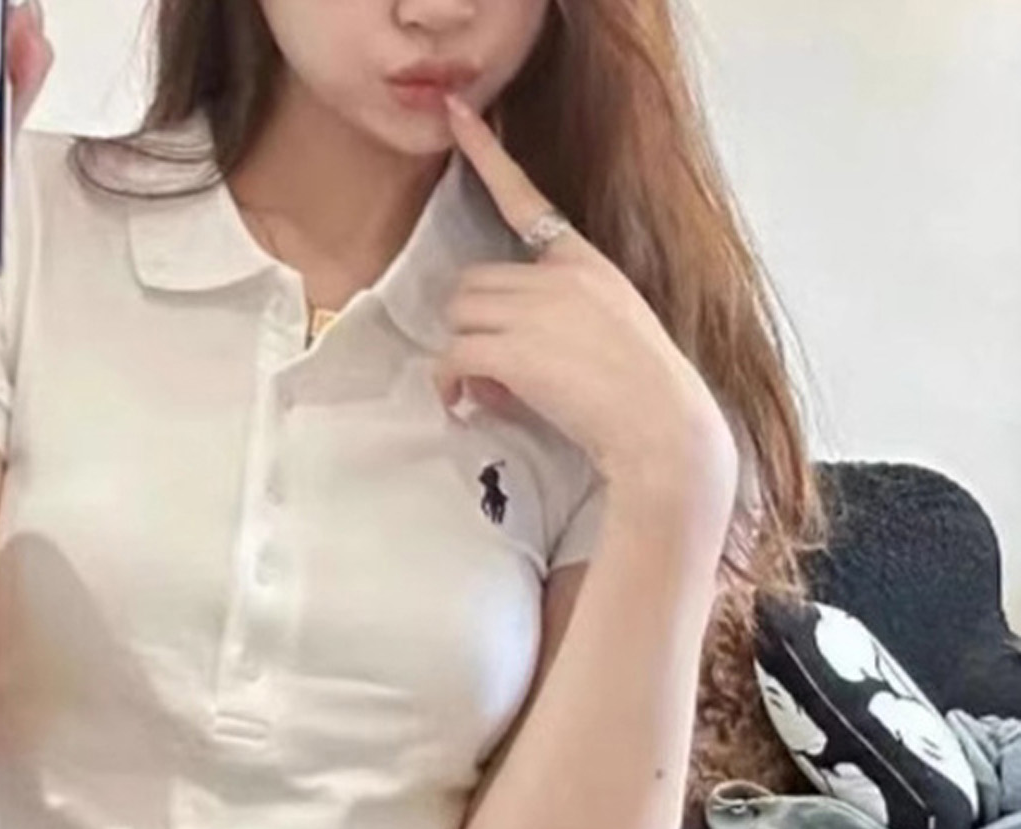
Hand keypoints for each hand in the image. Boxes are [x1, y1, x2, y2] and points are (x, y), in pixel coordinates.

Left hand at [436, 95, 737, 523]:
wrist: (661, 428)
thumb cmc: (641, 396)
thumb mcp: (608, 335)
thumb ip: (555, 324)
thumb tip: (494, 358)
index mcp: (587, 263)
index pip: (530, 201)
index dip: (489, 157)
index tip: (460, 118)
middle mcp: (558, 276)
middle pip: (471, 281)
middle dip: (473, 325)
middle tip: (492, 370)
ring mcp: (535, 310)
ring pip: (458, 317)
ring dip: (462, 355)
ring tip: (489, 392)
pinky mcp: (512, 350)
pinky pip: (452, 356)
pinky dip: (449, 384)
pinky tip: (464, 405)